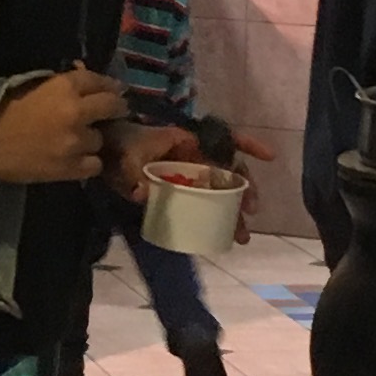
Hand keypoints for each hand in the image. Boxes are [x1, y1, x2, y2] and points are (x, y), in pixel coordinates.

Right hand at [0, 69, 125, 186]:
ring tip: (80, 141)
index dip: (110, 86)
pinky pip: (94, 165)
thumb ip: (60, 85)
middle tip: (112, 113)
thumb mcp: (32, 85)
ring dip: (93, 139)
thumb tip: (83, 83)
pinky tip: (76, 160)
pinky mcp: (70, 168)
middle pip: (113, 107)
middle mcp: (77, 112)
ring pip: (101, 139)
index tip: (115, 91)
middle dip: (114, 108)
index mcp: (65, 86)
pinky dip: (88, 162)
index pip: (100, 81)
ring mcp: (76, 142)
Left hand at [109, 124, 274, 242]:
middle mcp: (194, 157)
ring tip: (241, 235)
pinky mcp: (181, 190)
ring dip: (234, 211)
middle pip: (229, 171)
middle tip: (250, 213)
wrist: (104, 155)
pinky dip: (215, 217)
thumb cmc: (120, 148)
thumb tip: (142, 194)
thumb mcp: (126, 160)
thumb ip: (134, 175)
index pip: (225, 139)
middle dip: (246, 190)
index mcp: (187, 142)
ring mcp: (189, 174)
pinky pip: (204, 202)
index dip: (249, 146)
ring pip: (220, 190)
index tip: (271, 157)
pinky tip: (222, 235)